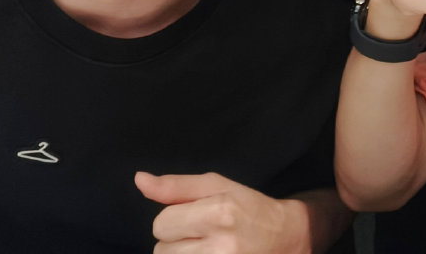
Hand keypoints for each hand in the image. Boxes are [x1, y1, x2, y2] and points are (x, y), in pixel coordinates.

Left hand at [136, 171, 306, 253]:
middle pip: (161, 250)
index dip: (174, 220)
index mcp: (220, 212)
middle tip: (204, 236)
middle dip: (177, 242)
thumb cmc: (248, 208)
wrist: (286, 238)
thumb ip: (175, 186)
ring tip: (206, 249)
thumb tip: (139, 179)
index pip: (161, 224)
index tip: (196, 219)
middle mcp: (223, 245)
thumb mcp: (217, 186)